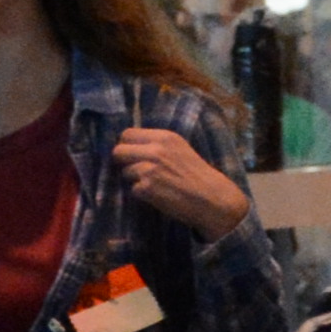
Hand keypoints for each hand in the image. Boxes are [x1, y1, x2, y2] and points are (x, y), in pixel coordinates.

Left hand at [112, 123, 249, 233]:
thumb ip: (157, 144)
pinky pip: (132, 189)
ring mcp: (150, 169)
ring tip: (154, 184)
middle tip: (137, 171)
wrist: (212, 198)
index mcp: (165, 137)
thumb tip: (129, 146)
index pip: (127, 133)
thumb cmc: (197, 175)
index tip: (133, 155)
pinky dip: (142, 194)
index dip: (127, 145)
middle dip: (123, 162)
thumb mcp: (179, 149)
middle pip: (118, 151)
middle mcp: (156, 150)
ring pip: (124, 172)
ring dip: (134, 180)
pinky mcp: (147, 188)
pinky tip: (157, 195)